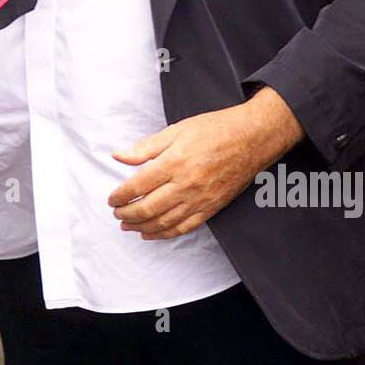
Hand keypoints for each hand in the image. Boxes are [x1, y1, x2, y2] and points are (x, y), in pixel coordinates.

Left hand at [108, 88, 303, 238]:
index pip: (138, 186)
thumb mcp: (176, 130)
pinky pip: (184, 227)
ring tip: (128, 226)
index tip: (111, 198)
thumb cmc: (215, 129)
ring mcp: (200, 199)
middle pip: (148, 208)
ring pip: (164, 222)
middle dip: (127, 214)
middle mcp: (186, 184)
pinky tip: (151, 233)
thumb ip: (146, 147)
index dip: (120, 195)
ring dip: (141, 227)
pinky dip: (165, 234)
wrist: (252, 139)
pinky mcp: (211, 208)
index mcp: (174, 162)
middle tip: (116, 213)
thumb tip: (118, 156)